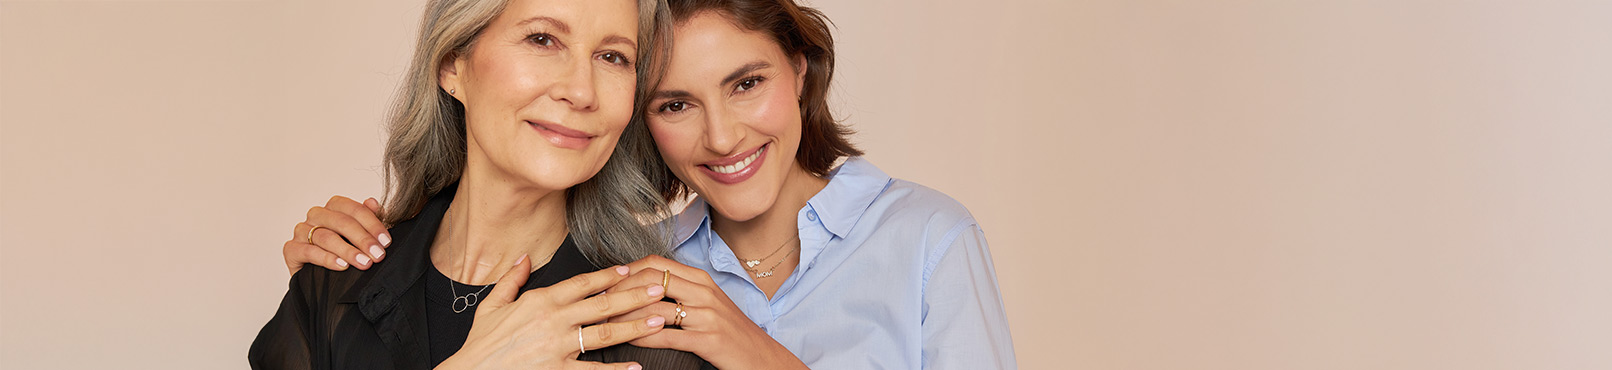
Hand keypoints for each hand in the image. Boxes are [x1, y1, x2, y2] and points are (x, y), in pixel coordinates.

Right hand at [283, 195, 388, 273]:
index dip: (373, 224)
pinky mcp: (291, 249)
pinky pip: (308, 251)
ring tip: (364, 263)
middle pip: (341, 222)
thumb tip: (373, 202)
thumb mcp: (360, 236)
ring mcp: (302, 231)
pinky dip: (327, 258)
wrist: (318, 278)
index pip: (354, 209)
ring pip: (326, 237)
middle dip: (363, 239)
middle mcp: (317, 215)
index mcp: (334, 207)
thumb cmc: (342, 251)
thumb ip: (368, 219)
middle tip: (378, 255)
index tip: (386, 242)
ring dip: (348, 251)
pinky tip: (342, 266)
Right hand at [438, 256, 665, 369]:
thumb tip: (523, 257)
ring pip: (604, 334)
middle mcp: (554, 321)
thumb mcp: (492, 305)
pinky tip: (636, 367)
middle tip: (658, 288)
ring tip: (658, 320)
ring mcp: (558, 347)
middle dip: (634, 295)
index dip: (607, 276)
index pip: (581, 283)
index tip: (628, 269)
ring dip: (634, 326)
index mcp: (540, 301)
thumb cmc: (481, 342)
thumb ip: (512, 280)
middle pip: (602, 304)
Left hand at [606, 256, 807, 369]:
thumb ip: (684, 291)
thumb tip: (648, 286)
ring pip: (655, 308)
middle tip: (600, 301)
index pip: (657, 263)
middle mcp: (704, 293)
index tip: (608, 280)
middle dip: (620, 289)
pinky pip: (667, 336)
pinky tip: (627, 340)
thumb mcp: (710, 304)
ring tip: (606, 323)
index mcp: (703, 280)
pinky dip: (642, 337)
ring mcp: (707, 316)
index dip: (627, 270)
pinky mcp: (708, 340)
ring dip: (625, 316)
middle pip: (651, 279)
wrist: (762, 357)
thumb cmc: (732, 332)